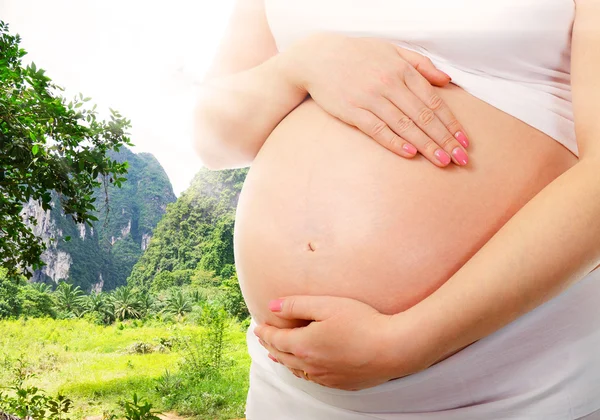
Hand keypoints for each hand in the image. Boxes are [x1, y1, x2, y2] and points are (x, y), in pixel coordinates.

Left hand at [253, 296, 428, 390]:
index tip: (257, 326)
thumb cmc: (362, 322)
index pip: (276, 338)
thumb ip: (297, 305)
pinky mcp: (341, 383)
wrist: (393, 348)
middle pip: (283, 355)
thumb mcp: (326, 305)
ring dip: (284, 360)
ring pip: (296, 369)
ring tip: (277, 354)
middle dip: (270, 345)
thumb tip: (272, 306)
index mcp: (304, 345)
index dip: (265, 332)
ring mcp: (326, 376)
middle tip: (263, 338)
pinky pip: (313, 378)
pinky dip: (302, 370)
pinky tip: (304, 367)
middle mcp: (311, 364)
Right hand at [282, 32, 469, 166]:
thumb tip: (446, 80)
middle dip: (445, 139)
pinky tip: (410, 152)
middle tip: (460, 158)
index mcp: (402, 70)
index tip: (464, 141)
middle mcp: (389, 84)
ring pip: (404, 125)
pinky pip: (377, 129)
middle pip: (423, 116)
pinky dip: (394, 141)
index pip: (434, 101)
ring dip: (426, 145)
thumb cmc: (358, 54)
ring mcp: (370, 98)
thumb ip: (421, 64)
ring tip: (442, 161)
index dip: (451, 123)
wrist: (318, 57)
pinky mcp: (352, 111)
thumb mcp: (392, 50)